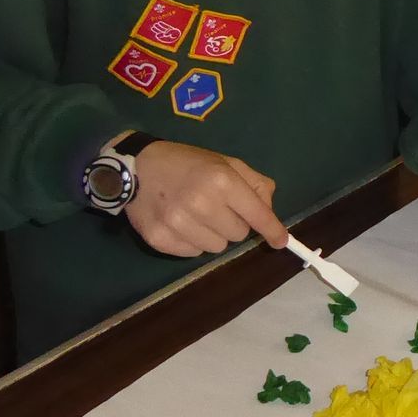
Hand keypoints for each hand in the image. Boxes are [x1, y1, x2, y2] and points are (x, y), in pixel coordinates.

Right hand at [126, 141, 288, 257]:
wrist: (136, 167)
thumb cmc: (186, 163)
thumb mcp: (224, 162)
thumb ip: (254, 184)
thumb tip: (269, 213)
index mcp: (221, 180)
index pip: (257, 215)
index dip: (272, 230)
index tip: (281, 242)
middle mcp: (201, 203)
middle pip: (239, 234)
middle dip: (234, 223)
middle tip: (216, 207)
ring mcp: (178, 223)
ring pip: (217, 247)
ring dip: (213, 235)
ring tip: (196, 215)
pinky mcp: (161, 239)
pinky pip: (194, 254)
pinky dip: (192, 242)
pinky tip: (180, 223)